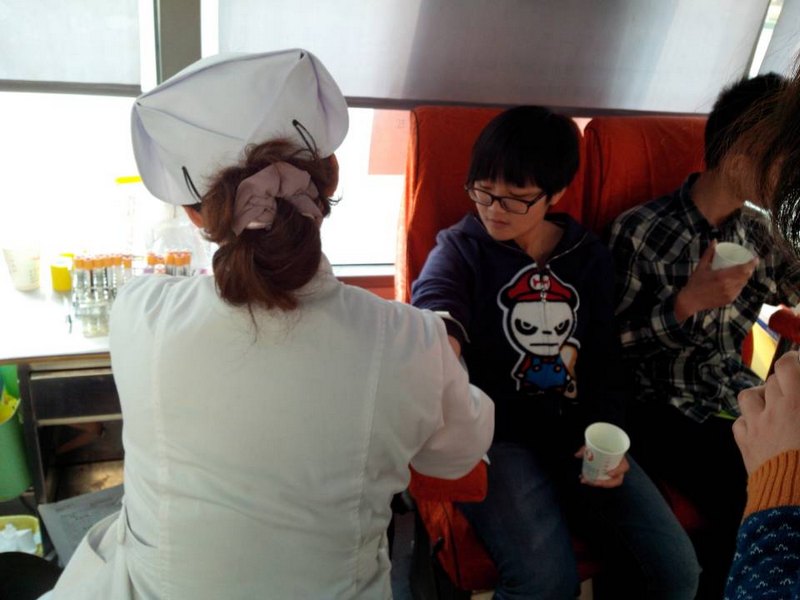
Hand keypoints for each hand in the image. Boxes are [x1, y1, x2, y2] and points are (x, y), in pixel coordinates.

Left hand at [574, 446, 628, 487]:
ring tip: (586, 480)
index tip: (609, 473)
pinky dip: (592, 481)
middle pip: (617, 480)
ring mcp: (613, 474)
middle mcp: (619, 468)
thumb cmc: (603, 445)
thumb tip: (577, 455)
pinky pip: (602, 482)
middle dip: (605, 483)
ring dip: (596, 483)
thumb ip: (587, 448)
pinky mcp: (607, 477)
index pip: (624, 467)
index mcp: (620, 459)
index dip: (618, 471)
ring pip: (609, 483)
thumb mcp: (595, 444)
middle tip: (593, 482)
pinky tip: (584, 479)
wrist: (605, 446)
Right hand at [674, 241, 757, 321]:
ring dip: (745, 277)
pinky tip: (736, 281)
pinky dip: (739, 284)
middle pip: (746, 276)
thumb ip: (709, 253)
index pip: (743, 269)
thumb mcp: (701, 267)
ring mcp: (730, 294)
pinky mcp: (729, 300)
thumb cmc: (695, 283)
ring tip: (743, 271)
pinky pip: (739, 290)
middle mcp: (728, 286)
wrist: (690, 301)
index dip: (752, 263)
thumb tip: (715, 241)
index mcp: (722, 276)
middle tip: (749, 263)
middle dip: (750, 269)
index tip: (755, 258)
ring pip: (743, 283)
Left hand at [734, 351, 799, 473]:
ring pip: (749, 396)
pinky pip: (740, 423)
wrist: (797, 505)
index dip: (796, 360)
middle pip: (772, 380)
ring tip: (776, 403)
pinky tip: (762, 426)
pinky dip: (750, 420)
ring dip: (762, 395)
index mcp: (798, 403)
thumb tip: (798, 400)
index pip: (789, 365)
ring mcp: (756, 427)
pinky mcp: (745, 445)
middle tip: (798, 389)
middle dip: (786, 380)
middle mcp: (774, 410)